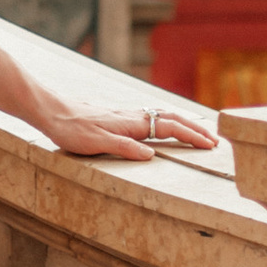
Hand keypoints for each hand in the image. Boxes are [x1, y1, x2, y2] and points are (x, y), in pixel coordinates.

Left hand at [36, 97, 218, 164]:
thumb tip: (152, 155)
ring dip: (183, 124)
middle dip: (195, 128)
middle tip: (215, 140)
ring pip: (162, 115)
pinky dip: (167, 121)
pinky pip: (151, 117)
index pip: (170, 127)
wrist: (51, 110)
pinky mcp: (118, 116)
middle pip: (171, 118)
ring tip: (198, 133)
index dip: (192, 136)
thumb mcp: (95, 143)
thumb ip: (124, 148)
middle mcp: (132, 116)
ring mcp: (126, 114)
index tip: (211, 145)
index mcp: (131, 123)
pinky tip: (164, 127)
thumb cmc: (71, 129)